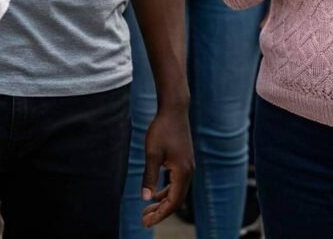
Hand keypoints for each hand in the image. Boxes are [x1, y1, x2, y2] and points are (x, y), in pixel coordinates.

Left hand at [140, 104, 193, 228]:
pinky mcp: (184, 160)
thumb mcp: (152, 153)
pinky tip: (155, 193)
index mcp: (183, 172)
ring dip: (163, 202)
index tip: (146, 223)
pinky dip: (166, 191)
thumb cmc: (162, 129)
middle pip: (176, 200)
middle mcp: (188, 171)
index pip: (173, 202)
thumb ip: (149, 176)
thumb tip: (145, 198)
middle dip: (161, 212)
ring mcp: (187, 165)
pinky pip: (176, 182)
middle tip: (144, 220)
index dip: (160, 215)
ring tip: (147, 210)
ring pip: (177, 191)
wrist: (174, 109)